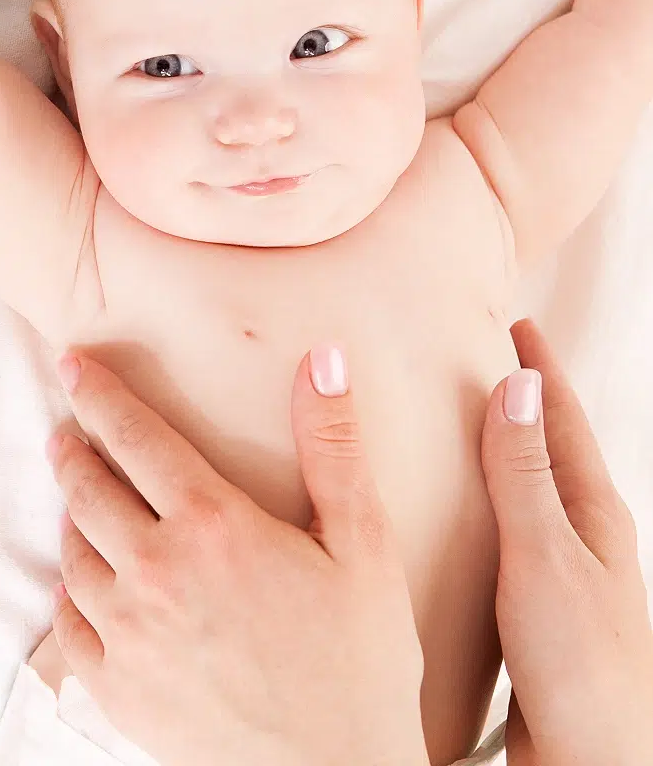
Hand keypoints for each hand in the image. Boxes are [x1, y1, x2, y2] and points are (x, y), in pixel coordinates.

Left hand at [46, 347, 428, 765]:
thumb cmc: (360, 661)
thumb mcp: (364, 544)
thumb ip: (333, 445)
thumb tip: (322, 359)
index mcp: (211, 525)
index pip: (135, 437)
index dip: (99, 395)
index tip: (72, 364)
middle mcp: (155, 572)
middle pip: (87, 490)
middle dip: (72, 450)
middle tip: (66, 432)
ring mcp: (128, 636)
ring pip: (71, 554)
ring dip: (69, 517)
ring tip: (77, 502)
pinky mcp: (118, 690)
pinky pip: (67, 626)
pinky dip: (66, 592)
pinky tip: (77, 584)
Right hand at [483, 319, 652, 765]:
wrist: (594, 765)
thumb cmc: (584, 669)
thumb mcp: (546, 556)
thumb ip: (525, 473)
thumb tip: (518, 385)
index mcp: (594, 514)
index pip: (562, 419)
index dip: (540, 368)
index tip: (516, 323)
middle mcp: (582, 537)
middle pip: (549, 448)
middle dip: (520, 400)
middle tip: (481, 359)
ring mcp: (560, 573)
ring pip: (525, 492)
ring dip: (497, 451)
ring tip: (457, 423)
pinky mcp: (533, 609)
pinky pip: (506, 534)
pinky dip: (481, 504)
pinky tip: (451, 515)